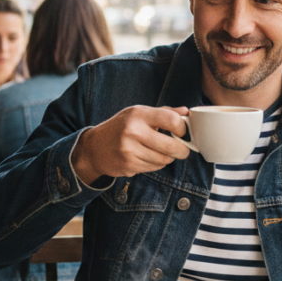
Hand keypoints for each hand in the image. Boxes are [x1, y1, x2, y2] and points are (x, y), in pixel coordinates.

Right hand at [71, 106, 190, 184]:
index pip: (171, 120)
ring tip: (163, 151)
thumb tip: (186, 112)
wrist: (95, 148)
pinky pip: (154, 168)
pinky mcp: (129, 166)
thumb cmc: (120, 127)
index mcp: (138, 114)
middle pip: (171, 146)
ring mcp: (130, 151)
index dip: (182, 128)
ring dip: (168, 158)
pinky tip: (149, 157)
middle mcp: (133, 132)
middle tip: (184, 150)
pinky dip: (157, 164)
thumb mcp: (138, 113)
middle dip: (182, 150)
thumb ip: (164, 112)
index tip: (183, 132)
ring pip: (164, 160)